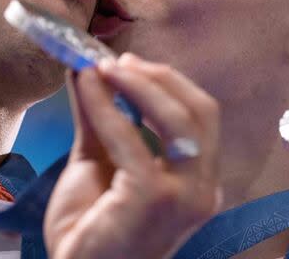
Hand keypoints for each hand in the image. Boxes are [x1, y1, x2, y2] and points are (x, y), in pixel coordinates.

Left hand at [44, 53, 221, 258]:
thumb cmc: (90, 227)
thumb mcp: (99, 161)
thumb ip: (99, 116)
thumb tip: (87, 67)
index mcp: (197, 180)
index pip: (201, 117)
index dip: (168, 83)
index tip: (129, 63)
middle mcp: (201, 188)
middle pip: (200, 112)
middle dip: (158, 78)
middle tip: (116, 62)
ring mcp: (183, 195)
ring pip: (177, 119)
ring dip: (137, 84)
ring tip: (101, 67)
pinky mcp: (153, 197)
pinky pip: (130, 138)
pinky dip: (106, 105)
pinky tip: (86, 86)